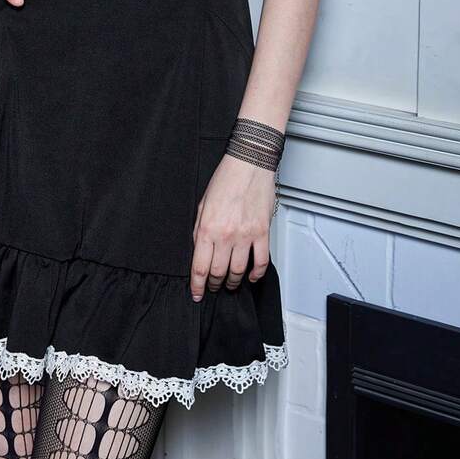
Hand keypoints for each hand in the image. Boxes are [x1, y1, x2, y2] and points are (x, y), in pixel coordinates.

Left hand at [189, 154, 275, 301]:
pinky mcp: (262, 233)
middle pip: (219, 273)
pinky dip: (256, 274)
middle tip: (213, 287)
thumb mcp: (202, 205)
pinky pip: (260, 262)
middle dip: (214, 285)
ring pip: (238, 271)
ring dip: (233, 282)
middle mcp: (226, 235)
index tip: (197, 293)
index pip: (200, 267)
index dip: (198, 285)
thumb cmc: (225, 179)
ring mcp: (246, 235)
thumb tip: (198, 250)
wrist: (249, 164)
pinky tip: (251, 276)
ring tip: (230, 284)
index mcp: (207, 228)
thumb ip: (199, 230)